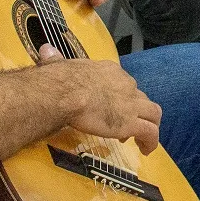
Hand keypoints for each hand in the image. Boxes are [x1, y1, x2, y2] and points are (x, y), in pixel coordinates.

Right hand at [38, 45, 161, 153]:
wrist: (66, 93)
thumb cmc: (60, 80)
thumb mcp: (59, 65)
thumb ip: (56, 60)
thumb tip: (46, 49)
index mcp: (110, 70)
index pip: (124, 82)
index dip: (121, 95)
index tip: (113, 107)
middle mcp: (126, 84)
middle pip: (140, 98)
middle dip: (136, 111)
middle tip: (124, 126)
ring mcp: (130, 104)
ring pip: (153, 114)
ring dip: (151, 125)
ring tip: (142, 140)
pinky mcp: (131, 123)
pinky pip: (150, 133)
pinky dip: (151, 142)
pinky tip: (145, 151)